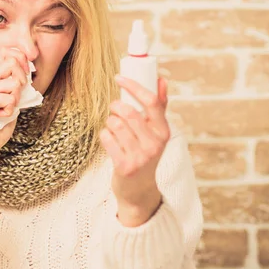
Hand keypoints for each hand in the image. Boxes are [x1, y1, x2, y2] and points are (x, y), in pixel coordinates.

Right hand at [0, 47, 29, 183]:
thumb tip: (28, 74)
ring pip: (13, 83)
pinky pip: (8, 99)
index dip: (20, 59)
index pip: (5, 53)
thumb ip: (16, 89)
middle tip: (15, 98)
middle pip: (11, 62)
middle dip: (22, 80)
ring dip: (15, 100)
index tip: (25, 77)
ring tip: (4, 110)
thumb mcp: (10, 104)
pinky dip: (9, 111)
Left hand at [100, 75, 170, 226]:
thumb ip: (159, 108)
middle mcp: (155, 144)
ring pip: (115, 124)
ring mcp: (140, 156)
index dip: (133, 86)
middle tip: (114, 109)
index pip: (152, 102)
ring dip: (109, 122)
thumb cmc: (145, 153)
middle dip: (116, 106)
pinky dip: (104, 135)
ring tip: (113, 127)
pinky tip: (109, 140)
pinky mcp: (124, 166)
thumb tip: (161, 80)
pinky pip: (106, 139)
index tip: (118, 77)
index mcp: (164, 132)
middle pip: (129, 112)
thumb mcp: (156, 133)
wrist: (139, 190)